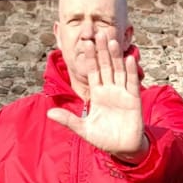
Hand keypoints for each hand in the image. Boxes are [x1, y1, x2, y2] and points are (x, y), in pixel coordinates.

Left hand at [46, 31, 148, 161]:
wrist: (123, 149)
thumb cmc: (104, 139)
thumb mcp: (83, 130)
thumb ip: (68, 121)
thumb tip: (49, 114)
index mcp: (97, 94)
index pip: (93, 71)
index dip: (90, 57)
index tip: (85, 42)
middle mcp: (110, 90)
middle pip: (106, 66)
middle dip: (102, 50)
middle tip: (99, 32)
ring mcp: (122, 93)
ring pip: (119, 71)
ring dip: (116, 56)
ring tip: (112, 41)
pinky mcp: (134, 100)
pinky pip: (132, 83)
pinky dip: (131, 72)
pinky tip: (129, 59)